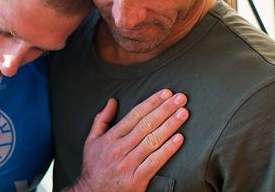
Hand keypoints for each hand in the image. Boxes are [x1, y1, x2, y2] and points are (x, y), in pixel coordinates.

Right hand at [69, 89, 187, 191]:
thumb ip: (102, 120)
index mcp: (110, 138)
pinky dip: (167, 150)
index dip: (151, 102)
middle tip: (181, 98)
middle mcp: (119, 149)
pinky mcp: (136, 180)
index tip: (166, 93)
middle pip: (146, 125)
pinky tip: (179, 139)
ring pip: (152, 141)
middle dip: (165, 109)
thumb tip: (112, 101)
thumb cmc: (93, 166)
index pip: (135, 115)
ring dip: (170, 125)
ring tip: (183, 113)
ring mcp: (128, 164)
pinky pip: (154, 163)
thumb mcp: (91, 141)